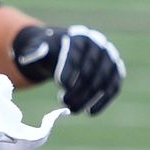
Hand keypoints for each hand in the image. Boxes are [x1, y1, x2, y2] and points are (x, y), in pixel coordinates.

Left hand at [10, 24, 125, 114]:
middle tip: (64, 102)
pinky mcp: (115, 72)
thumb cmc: (51, 51)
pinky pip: (113, 87)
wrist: (66, 51)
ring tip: (73, 108)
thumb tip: (34, 54)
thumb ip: (35, 51)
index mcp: (79, 37)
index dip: (68, 69)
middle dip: (77, 88)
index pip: (76, 54)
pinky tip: (90, 112)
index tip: (60, 84)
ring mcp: (110, 58)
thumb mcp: (40, 47)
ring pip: (103, 80)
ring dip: (88, 97)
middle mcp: (99, 45)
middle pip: (90, 69)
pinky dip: (103, 101)